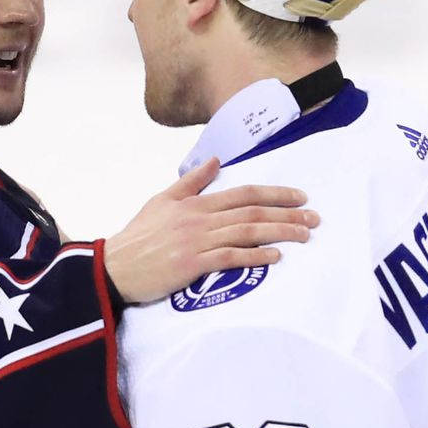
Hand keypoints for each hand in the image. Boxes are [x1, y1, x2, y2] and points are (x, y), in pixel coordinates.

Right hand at [104, 158, 318, 304]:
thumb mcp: (161, 200)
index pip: (242, 193)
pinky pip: (230, 258)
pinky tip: (275, 257)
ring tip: (303, 236)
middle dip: (287, 214)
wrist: (113, 266)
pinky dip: (255, 256)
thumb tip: (215, 160)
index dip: (274, 193)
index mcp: (194, 202)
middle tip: (314, 218)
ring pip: (247, 232)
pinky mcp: (192, 265)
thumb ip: (191, 182)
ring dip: (279, 233)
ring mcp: (196, 241)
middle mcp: (199, 218)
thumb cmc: (137, 237)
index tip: (299, 197)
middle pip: (252, 211)